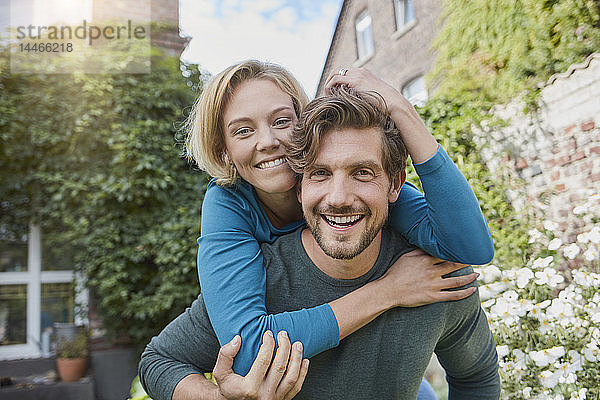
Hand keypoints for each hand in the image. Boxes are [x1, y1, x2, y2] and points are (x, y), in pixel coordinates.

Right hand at [213, 331, 308, 399]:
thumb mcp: (220, 372)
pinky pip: (296, 387)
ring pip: (291, 377)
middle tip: (284, 334)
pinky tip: (304, 360)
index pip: (263, 361)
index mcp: (249, 388)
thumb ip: (225, 355)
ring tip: (298, 344)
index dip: (268, 344)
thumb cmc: (228, 386)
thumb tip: (238, 339)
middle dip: (285, 347)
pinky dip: (303, 373)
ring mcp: (274, 399)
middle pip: (280, 367)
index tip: (268, 333)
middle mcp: (264, 395)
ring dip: (297, 359)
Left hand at [323, 67, 437, 162]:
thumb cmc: (387, 106)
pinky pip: (335, 80)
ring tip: (327, 96)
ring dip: (329, 84)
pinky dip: (330, 87)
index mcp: (365, 75)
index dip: (337, 82)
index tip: (334, 93)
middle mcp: (360, 72)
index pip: (345, 73)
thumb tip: (361, 111)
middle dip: (331, 81)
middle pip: (338, 71)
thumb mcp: (374, 100)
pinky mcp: (355, 80)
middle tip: (327, 94)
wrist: (394, 104)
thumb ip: (365, 100)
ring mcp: (357, 74)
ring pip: (334, 74)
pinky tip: (330, 97)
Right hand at [377, 249, 478, 307]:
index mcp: (426, 260)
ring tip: (477, 274)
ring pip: (457, 281)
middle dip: (467, 263)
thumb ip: (419, 250)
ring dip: (469, 278)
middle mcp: (432, 272)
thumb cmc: (396, 272)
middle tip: (477, 260)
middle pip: (454, 266)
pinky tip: (472, 290)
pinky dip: (464, 293)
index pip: (445, 254)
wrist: (389, 290)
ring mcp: (434, 285)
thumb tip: (430, 244)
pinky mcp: (433, 297)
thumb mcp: (406, 257)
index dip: (457, 252)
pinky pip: (453, 295)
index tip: (466, 249)